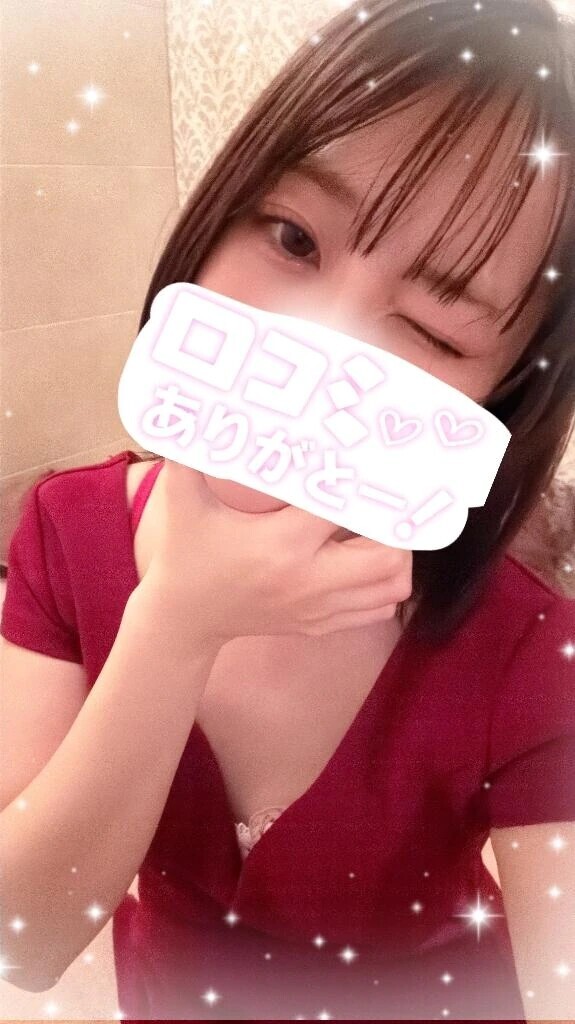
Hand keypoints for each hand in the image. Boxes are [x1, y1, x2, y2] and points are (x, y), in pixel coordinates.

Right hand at [134, 459, 412, 645]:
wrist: (182, 619)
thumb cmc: (185, 553)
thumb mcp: (181, 502)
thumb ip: (188, 454)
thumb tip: (192, 409)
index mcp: (280, 544)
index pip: (344, 508)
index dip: (361, 481)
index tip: (368, 457)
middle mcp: (307, 580)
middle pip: (387, 556)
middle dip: (394, 526)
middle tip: (383, 499)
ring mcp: (317, 607)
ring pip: (392, 586)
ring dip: (397, 556)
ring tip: (379, 529)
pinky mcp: (319, 624)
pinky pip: (379, 609)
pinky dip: (385, 584)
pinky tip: (366, 559)